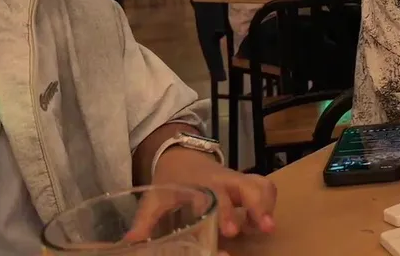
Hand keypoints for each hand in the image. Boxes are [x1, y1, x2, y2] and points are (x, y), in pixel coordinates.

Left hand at [143, 148, 276, 239]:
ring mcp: (237, 180)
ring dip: (267, 204)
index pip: (217, 196)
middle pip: (247, 186)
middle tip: (265, 228)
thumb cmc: (170, 181)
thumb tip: (130, 242)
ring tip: (269, 227)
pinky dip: (269, 201)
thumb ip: (145, 221)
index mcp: (202, 184)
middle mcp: (223, 180)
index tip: (231, 232)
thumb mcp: (155, 199)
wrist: (181, 156)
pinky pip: (264, 186)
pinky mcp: (246, 182)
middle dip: (258, 206)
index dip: (226, 212)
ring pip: (260, 184)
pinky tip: (265, 220)